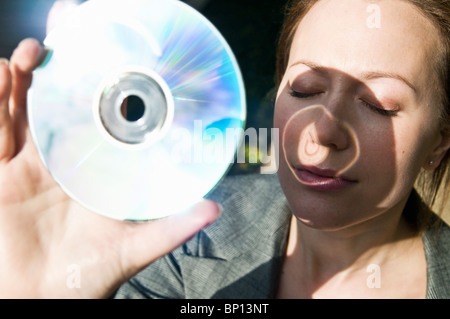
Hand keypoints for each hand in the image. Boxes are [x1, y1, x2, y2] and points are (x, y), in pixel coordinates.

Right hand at [0, 39, 219, 297]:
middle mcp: (62, 161)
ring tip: (28, 56)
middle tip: (60, 43)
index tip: (103, 59)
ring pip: (19, 110)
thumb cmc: (87, 277)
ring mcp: (28, 165)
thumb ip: (172, 229)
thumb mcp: (134, 248)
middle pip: (55, 105)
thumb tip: (213, 208)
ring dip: (20, 79)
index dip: (96, 89)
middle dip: (54, 72)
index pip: (95, 119)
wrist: (40, 301)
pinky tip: (1, 78)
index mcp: (95, 170)